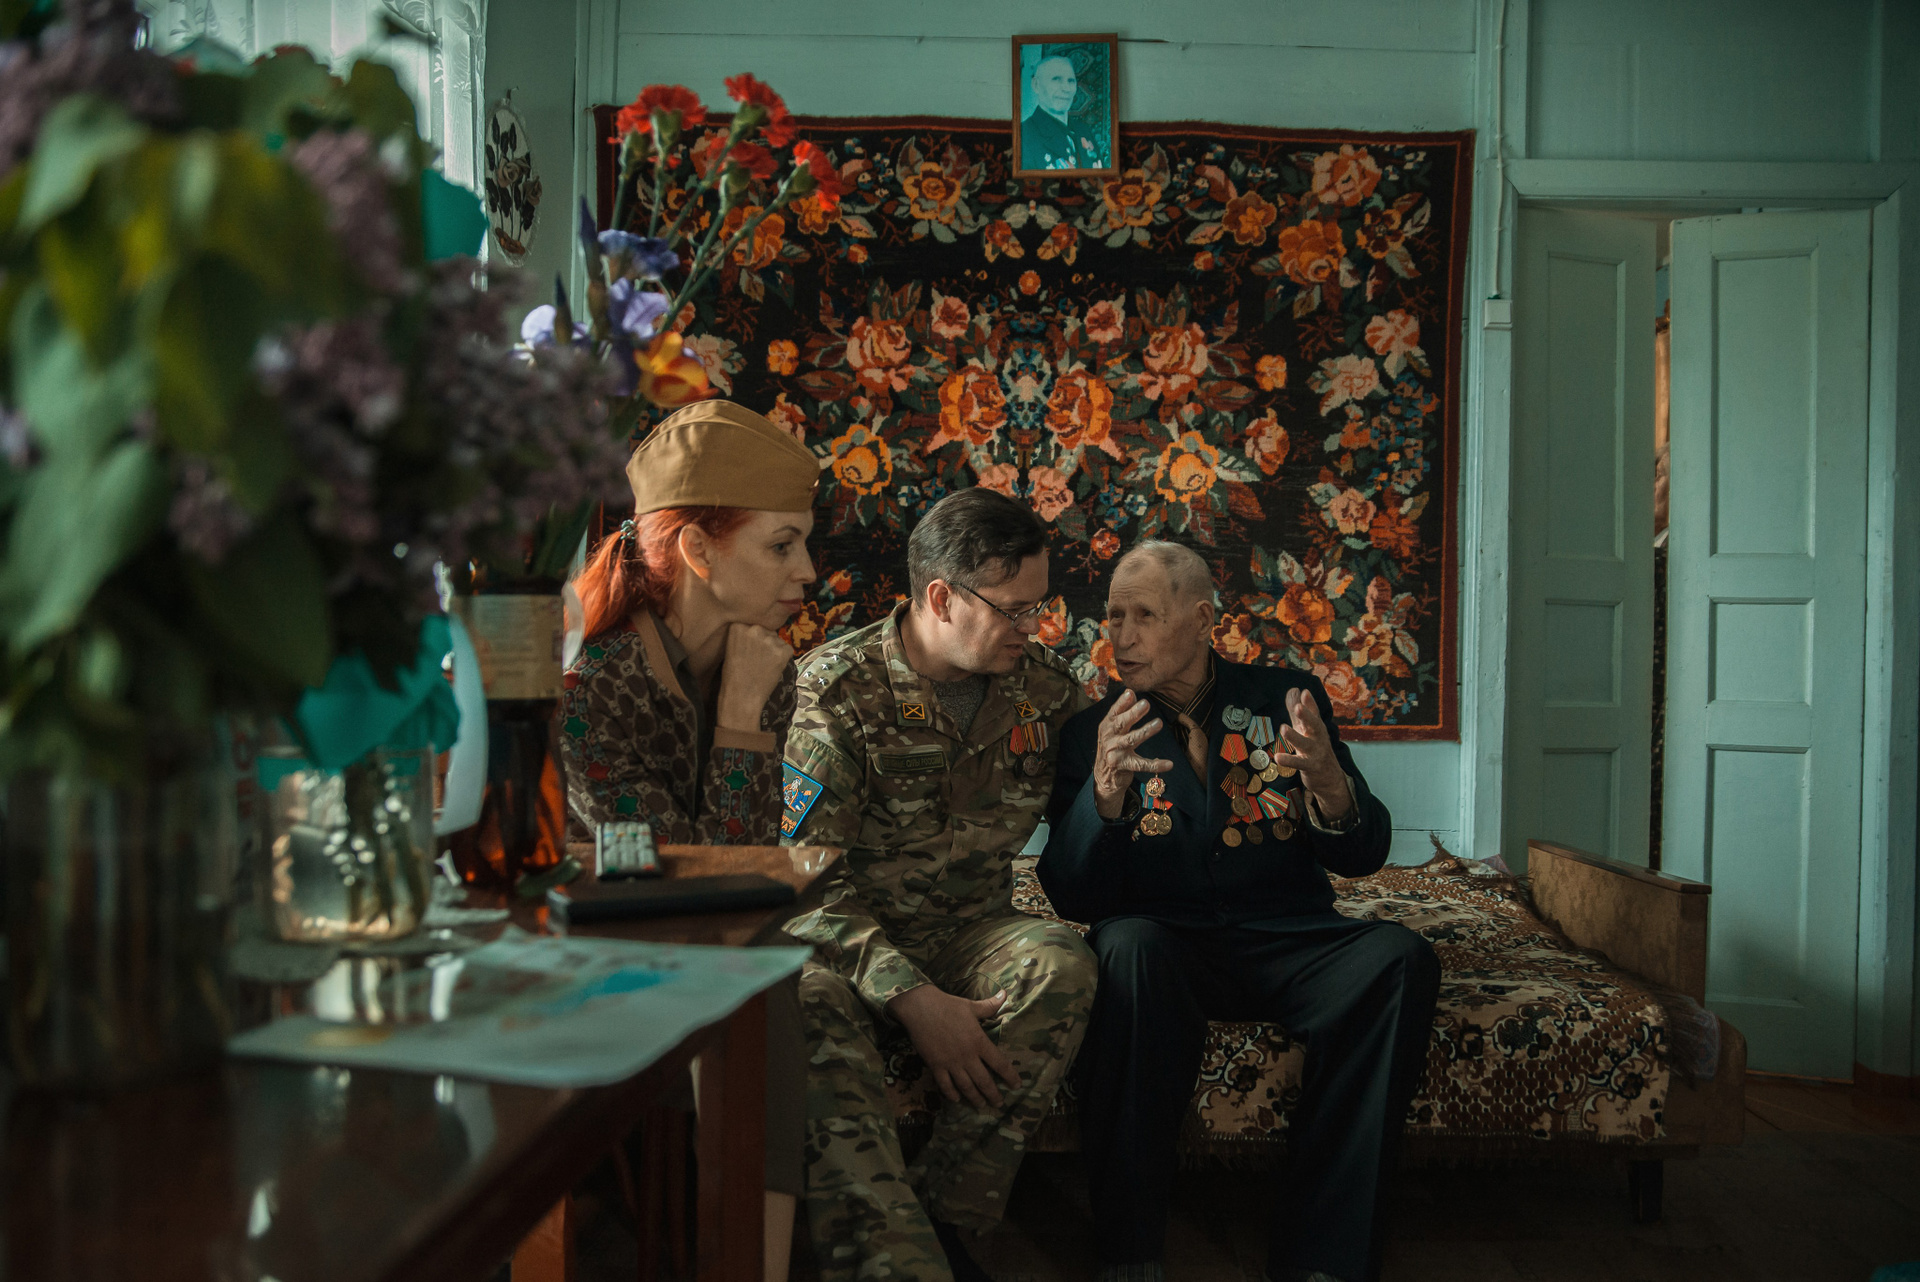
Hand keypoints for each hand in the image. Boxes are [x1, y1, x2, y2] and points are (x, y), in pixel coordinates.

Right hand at [716, 623, 791, 731]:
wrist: (741, 697)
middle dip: (764, 642)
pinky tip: (771, 668)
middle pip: (766, 631)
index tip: (748, 650)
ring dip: (774, 650)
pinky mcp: (784, 651)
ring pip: (777, 640)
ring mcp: (771, 639)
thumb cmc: (733, 675)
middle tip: (757, 659)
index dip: (752, 638)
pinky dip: (783, 658)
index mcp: (738, 626)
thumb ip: (744, 635)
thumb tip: (761, 629)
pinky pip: (787, 649)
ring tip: (763, 665)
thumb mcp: (732, 648)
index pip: (752, 625)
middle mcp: (755, 628)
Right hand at [888, 984, 1019, 1108]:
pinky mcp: (936, 1066)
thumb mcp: (971, 1006)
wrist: (921, 1008)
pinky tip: (957, 1099)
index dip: (1010, 1076)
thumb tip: (1005, 995)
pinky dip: (952, 1094)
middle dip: (993, 1094)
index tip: (1017, 1085)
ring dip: (975, 1098)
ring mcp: (951, 1063)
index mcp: (979, 1041)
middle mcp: (967, 1056)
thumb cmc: (948, 1006)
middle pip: (984, 1081)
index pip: (999, 1063)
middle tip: (999, 1104)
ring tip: (981, 1105)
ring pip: (966, 1087)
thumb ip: (989, 1006)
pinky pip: (945, 1085)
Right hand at [1092, 690, 1172, 818]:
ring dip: (1145, 731)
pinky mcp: (1124, 766)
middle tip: (1146, 704)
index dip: (1122, 702)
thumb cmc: (1112, 746)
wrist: (1103, 775)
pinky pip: (1142, 764)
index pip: (1114, 712)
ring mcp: (1115, 752)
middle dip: (1133, 713)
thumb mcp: (1113, 729)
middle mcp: (1109, 738)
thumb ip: (1122, 712)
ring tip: (1158, 723)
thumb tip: (1131, 693)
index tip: (1131, 693)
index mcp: (1107, 726)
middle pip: (1121, 724)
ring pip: (1132, 740)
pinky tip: (1169, 764)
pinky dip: (1156, 764)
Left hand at [1273, 687, 1351, 820]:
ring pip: (1305, 744)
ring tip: (1283, 728)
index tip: (1305, 692)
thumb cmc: (1315, 748)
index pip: (1314, 713)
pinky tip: (1278, 757)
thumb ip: (1297, 711)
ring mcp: (1315, 752)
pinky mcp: (1310, 766)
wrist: (1330, 777)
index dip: (1310, 703)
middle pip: (1314, 725)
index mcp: (1316, 727)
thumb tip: (1294, 690)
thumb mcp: (1306, 728)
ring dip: (1294, 736)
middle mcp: (1318, 738)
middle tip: (1299, 707)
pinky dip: (1289, 760)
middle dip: (1307, 716)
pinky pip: (1299, 763)